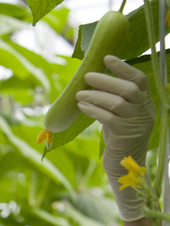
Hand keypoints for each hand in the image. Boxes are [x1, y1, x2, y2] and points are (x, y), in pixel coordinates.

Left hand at [76, 55, 155, 221]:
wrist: (123, 167)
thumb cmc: (119, 140)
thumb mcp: (120, 117)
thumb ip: (114, 101)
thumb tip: (93, 82)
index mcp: (146, 104)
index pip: (139, 80)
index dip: (123, 67)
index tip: (107, 58)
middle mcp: (144, 112)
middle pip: (128, 89)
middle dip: (106, 80)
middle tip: (87, 76)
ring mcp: (136, 124)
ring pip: (117, 103)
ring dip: (96, 96)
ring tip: (79, 94)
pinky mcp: (124, 136)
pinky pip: (108, 118)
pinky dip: (94, 110)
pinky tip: (82, 107)